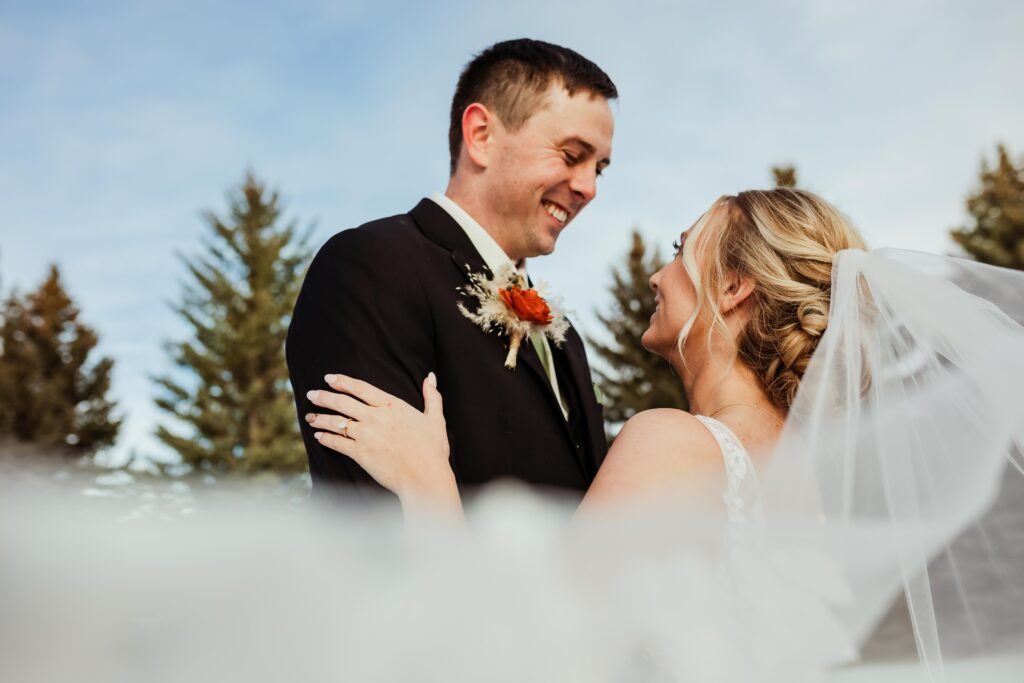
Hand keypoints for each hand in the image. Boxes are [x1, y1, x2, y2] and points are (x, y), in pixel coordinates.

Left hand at [305, 373, 453, 500]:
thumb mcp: (435, 418)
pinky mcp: (360, 454)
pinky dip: (325, 438)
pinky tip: (319, 436)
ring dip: (320, 417)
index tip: (329, 377)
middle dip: (324, 396)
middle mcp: (375, 417)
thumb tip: (431, 377)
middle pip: (343, 402)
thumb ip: (432, 396)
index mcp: (392, 406)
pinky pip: (337, 443)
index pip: (361, 388)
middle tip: (312, 394)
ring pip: (336, 422)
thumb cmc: (433, 449)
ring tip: (309, 416)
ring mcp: (366, 435)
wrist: (425, 477)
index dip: (343, 381)